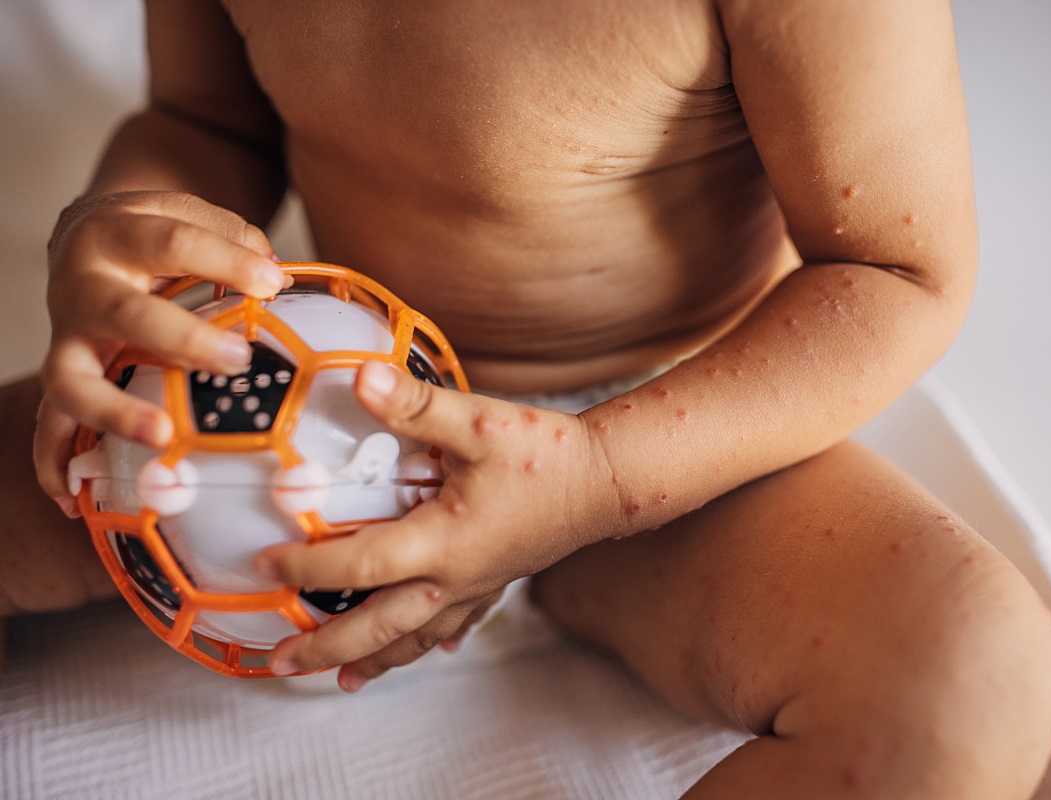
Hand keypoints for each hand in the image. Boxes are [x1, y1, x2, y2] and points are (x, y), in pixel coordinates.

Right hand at [36, 190, 287, 513]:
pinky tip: (74, 501)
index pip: (170, 241)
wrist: (90, 235)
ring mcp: (67, 337)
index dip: (224, 260)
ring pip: (72, 378)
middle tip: (236, 362)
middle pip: (123, 313)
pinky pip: (49, 425)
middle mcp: (83, 287)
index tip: (271, 283)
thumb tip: (275, 282)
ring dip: (114, 411)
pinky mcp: (62, 375)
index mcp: (117, 234)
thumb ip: (235, 240)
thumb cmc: (156, 234)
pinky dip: (55, 462)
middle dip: (179, 339)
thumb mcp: (190, 215)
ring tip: (161, 436)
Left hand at [255, 360, 620, 690]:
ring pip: (416, 636)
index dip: (304, 569)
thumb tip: (359, 376)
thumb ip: (415, 403)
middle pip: (377, 626)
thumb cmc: (547, 454)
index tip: (263, 568)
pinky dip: (433, 641)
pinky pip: (456, 623)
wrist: (610, 480)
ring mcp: (476, 585)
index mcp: (440, 542)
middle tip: (279, 663)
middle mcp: (453, 577)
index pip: (357, 565)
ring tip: (342, 680)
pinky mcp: (497, 580)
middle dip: (325, 647)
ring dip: (375, 658)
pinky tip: (433, 648)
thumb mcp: (478, 421)